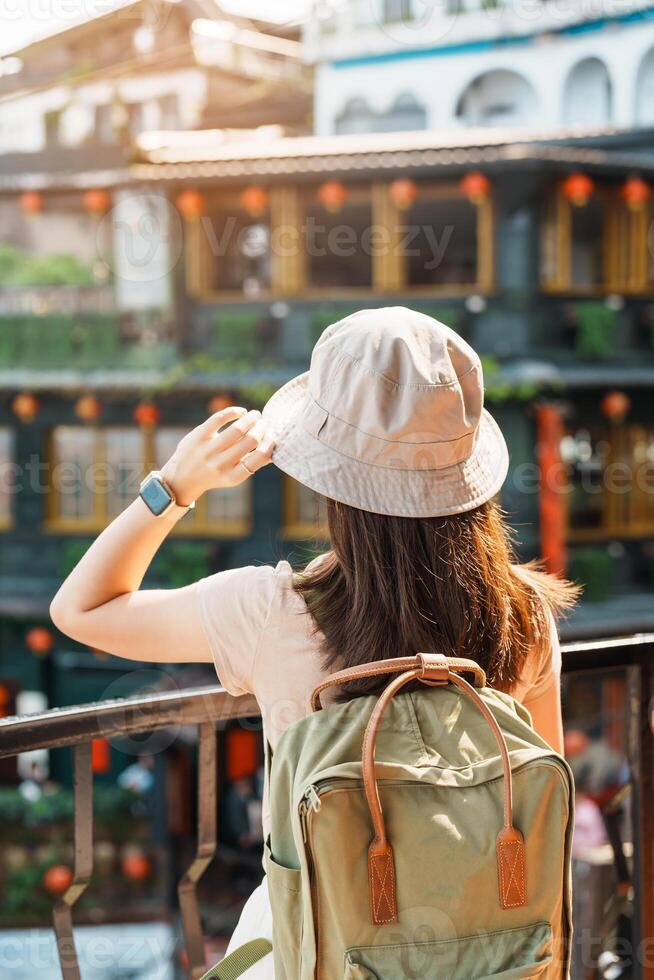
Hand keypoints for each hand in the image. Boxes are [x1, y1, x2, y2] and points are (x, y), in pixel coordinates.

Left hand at [159, 406, 274, 505]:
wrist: (182, 478)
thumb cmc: (215, 474)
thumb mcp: (233, 476)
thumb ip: (252, 464)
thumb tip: (275, 448)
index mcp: (234, 476)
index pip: (260, 456)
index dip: (270, 442)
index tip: (272, 434)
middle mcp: (221, 464)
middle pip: (250, 440)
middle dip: (261, 428)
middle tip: (264, 423)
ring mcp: (208, 450)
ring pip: (237, 429)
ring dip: (251, 418)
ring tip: (255, 415)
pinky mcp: (198, 436)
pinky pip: (219, 418)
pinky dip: (234, 412)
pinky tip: (240, 412)